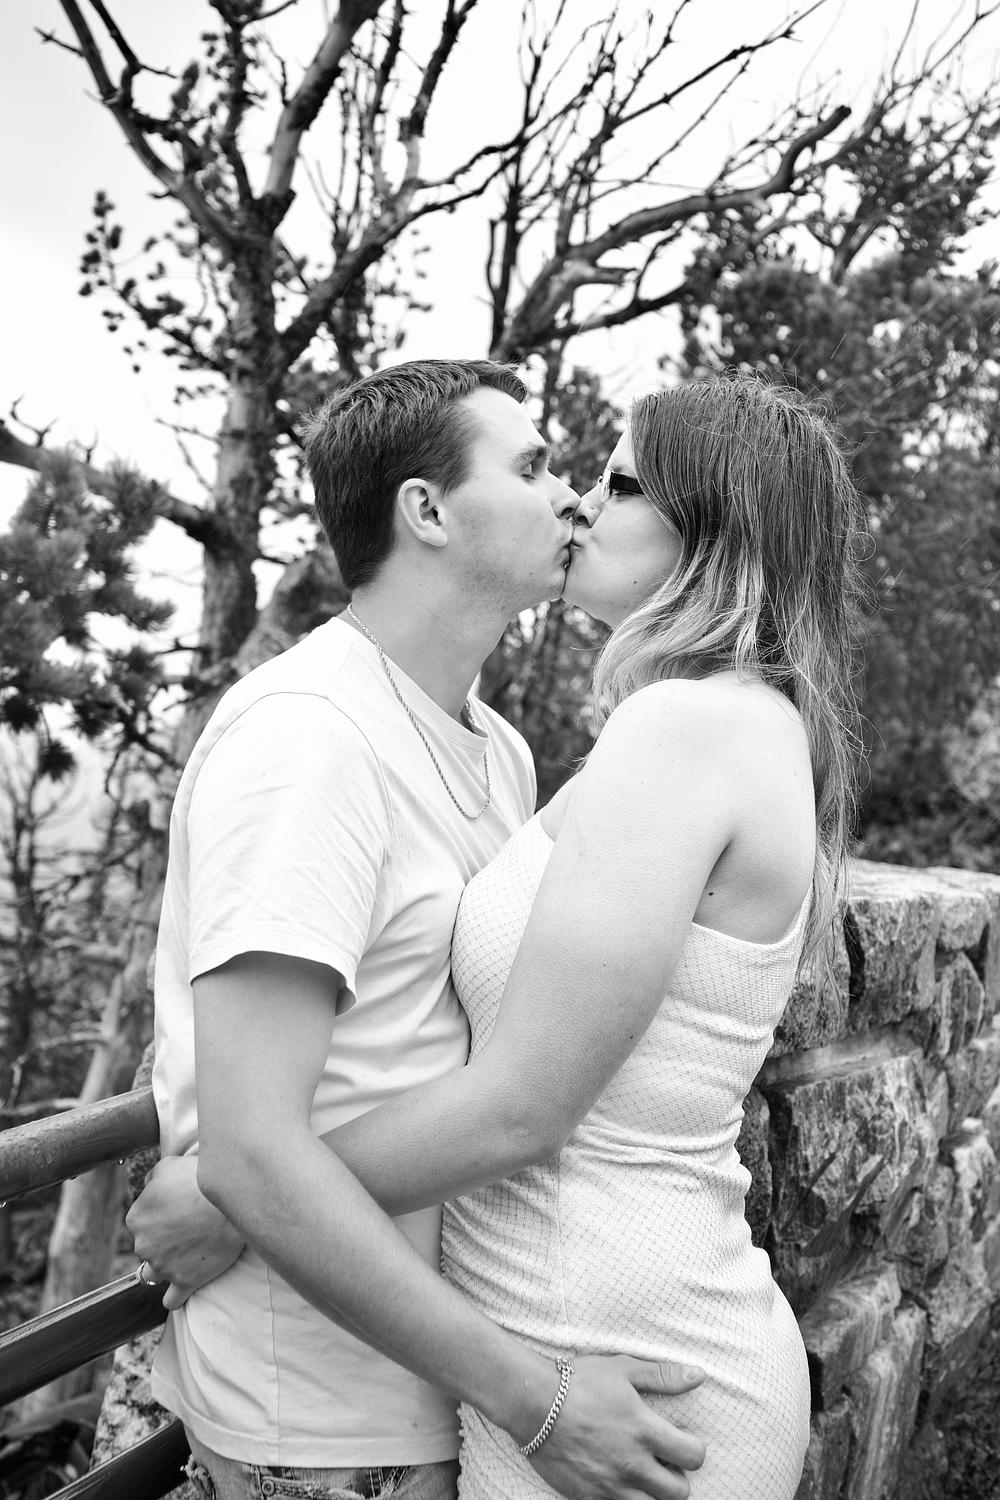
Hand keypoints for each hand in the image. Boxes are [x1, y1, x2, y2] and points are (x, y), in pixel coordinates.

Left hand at [126, 1156, 245, 1310]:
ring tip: (189, 1253)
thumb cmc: (200, 1179)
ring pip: (156, 1272)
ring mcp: (164, 1266)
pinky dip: (174, 1297)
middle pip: (148, 1246)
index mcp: (136, 1218)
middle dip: (163, 1240)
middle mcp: (143, 1245)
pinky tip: (180, 1289)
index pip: (141, 1221)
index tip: (178, 1209)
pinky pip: (172, 1300)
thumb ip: (152, 1177)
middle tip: (189, 1226)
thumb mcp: (169, 1165)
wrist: (232, 1200)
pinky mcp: (185, 1281)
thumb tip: (149, 1185)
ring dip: (168, 1264)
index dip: (159, 1213)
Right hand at [529, 1355, 705, 1499]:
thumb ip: (663, 1375)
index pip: (693, 1457)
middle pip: (679, 1492)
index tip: (681, 1440)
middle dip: (678, 1477)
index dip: (693, 1449)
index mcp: (645, 1431)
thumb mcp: (623, 1369)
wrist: (532, 1403)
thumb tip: (698, 1375)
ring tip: (642, 1474)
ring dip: (653, 1493)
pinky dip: (624, 1499)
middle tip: (663, 1461)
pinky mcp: (589, 1498)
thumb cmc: (579, 1382)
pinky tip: (617, 1480)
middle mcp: (632, 1464)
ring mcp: (610, 1486)